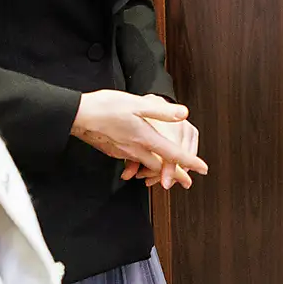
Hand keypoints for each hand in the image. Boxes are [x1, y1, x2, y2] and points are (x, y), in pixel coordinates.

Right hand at [73, 91, 207, 176]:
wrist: (79, 116)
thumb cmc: (106, 107)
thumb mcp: (138, 104)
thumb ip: (161, 111)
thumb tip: (183, 114)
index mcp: (146, 138)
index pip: (173, 154)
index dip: (190, 162)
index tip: (203, 169)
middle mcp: (136, 149)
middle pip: (161, 167)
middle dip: (175, 174)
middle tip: (187, 179)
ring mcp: (124, 152)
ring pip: (147, 166)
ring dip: (158, 170)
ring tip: (167, 172)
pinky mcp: (114, 151)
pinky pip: (133, 161)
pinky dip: (142, 164)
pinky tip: (141, 159)